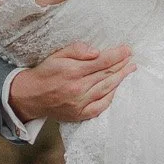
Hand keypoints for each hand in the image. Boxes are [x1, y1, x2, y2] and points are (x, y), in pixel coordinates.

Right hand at [9, 41, 134, 124]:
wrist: (31, 96)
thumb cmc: (45, 73)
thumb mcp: (57, 55)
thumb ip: (77, 50)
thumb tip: (96, 52)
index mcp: (73, 71)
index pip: (102, 61)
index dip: (117, 55)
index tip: (127, 49)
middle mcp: (78, 88)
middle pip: (107, 75)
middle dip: (122, 65)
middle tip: (132, 58)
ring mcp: (80, 103)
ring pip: (106, 89)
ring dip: (121, 79)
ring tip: (130, 70)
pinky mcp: (80, 114)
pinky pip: (101, 106)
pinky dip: (111, 97)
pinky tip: (117, 88)